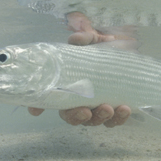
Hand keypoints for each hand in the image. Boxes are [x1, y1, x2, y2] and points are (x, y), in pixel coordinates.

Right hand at [28, 11, 133, 126]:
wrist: (125, 48)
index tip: (35, 111)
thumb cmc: (101, 47)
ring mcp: (96, 107)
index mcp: (67, 85)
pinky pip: (115, 120)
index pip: (49, 98)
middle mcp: (79, 100)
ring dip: (99, 118)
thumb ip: (83, 39)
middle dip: (77, 117)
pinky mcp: (115, 109)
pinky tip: (124, 109)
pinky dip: (119, 118)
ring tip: (108, 108)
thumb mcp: (91, 39)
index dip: (39, 106)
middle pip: (71, 117)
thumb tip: (75, 39)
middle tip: (86, 112)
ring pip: (93, 121)